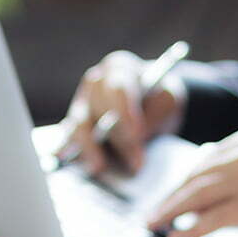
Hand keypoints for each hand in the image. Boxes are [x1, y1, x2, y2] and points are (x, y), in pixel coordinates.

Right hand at [56, 50, 183, 173]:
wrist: (152, 104)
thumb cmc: (159, 98)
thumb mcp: (167, 101)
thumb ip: (152, 118)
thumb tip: (134, 144)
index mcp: (119, 68)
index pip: (118, 88)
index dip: (125, 112)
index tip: (136, 135)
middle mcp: (94, 83)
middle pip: (98, 109)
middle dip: (116, 138)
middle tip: (135, 163)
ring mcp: (81, 104)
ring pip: (78, 125)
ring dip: (89, 149)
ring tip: (100, 168)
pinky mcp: (75, 127)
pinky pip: (70, 141)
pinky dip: (73, 154)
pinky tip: (79, 167)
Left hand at [146, 130, 237, 236]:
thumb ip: (233, 162)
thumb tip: (200, 165)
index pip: (201, 163)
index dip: (179, 185)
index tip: (164, 200)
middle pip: (196, 178)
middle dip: (170, 198)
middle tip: (151, 215)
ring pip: (198, 194)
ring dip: (172, 211)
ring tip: (155, 224)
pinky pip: (214, 216)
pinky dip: (192, 227)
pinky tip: (178, 235)